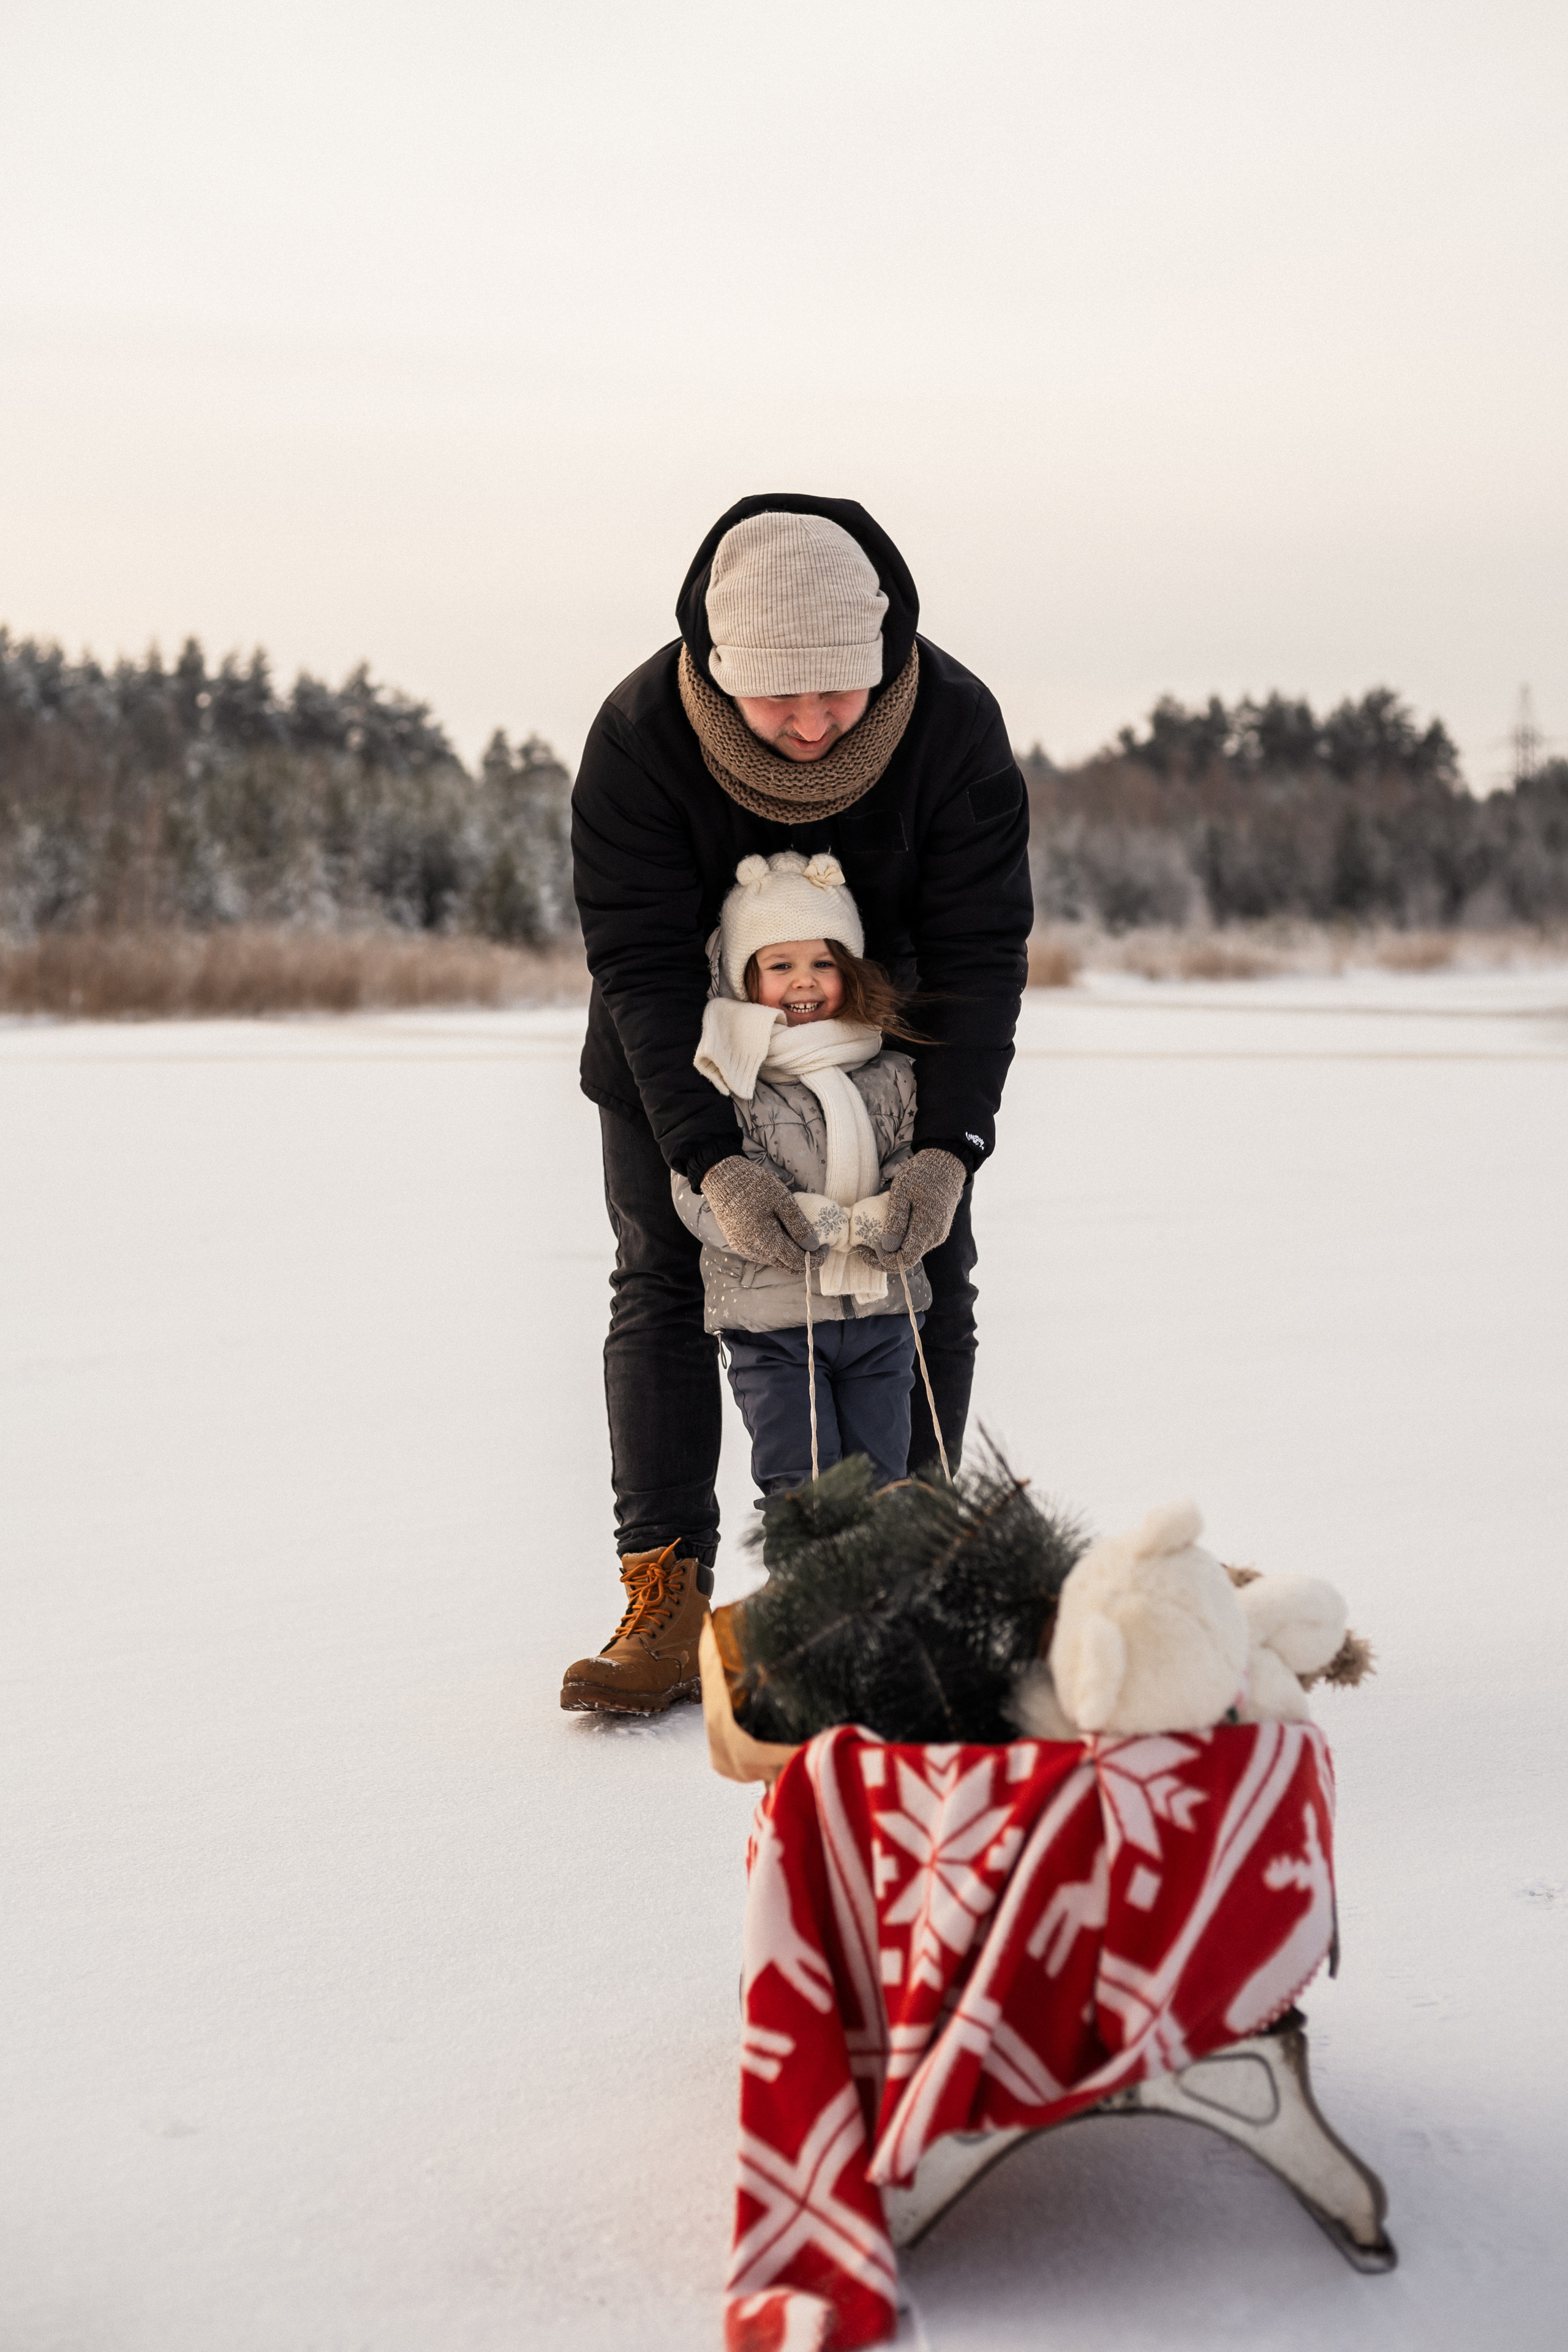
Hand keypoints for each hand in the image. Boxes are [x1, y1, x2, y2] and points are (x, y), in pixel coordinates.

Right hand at [699, 1155, 820, 1271]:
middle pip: (786, 1266)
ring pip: (775, 1261)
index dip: (816, 1258)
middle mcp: (754, 1252)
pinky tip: (781, 1233)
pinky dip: (776, 1249)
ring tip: (800, 1236)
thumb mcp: (783, 1200)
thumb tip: (814, 1246)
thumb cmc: (754, 1185)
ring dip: (790, 1254)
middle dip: (805, 1259)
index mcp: (767, 1242)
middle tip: (818, 1245)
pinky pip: (762, 1254)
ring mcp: (744, 1249)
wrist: (721, 1178)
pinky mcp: (738, 1244)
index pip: (798, 1262)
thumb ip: (799, 1225)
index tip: (827, 1246)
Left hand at [858, 1148, 965, 1269]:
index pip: (903, 1261)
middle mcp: (934, 1238)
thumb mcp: (901, 1192)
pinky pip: (916, 1241)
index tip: (864, 1250)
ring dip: (891, 1248)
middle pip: (906, 1259)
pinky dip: (900, 1240)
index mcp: (926, 1230)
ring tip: (874, 1235)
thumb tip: (886, 1247)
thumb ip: (896, 1220)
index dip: (882, 1261)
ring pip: (911, 1251)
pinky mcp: (936, 1229)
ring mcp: (937, 1234)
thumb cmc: (922, 1175)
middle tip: (864, 1244)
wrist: (946, 1164)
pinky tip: (889, 1228)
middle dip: (883, 1256)